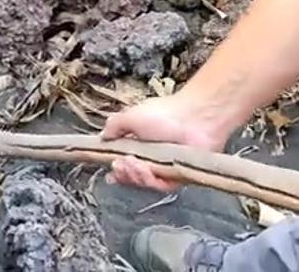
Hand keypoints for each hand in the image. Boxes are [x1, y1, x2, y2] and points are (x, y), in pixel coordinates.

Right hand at [101, 93, 230, 191]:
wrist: (195, 118)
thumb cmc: (165, 113)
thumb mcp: (131, 116)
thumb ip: (114, 126)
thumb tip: (103, 137)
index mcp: (139, 144)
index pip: (123, 163)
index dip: (116, 169)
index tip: (110, 168)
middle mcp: (151, 158)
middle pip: (131, 176)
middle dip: (122, 173)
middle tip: (120, 164)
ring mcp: (165, 169)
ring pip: (143, 182)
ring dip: (134, 176)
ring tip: (133, 163)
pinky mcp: (177, 178)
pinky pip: (160, 186)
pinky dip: (150, 180)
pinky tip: (146, 169)